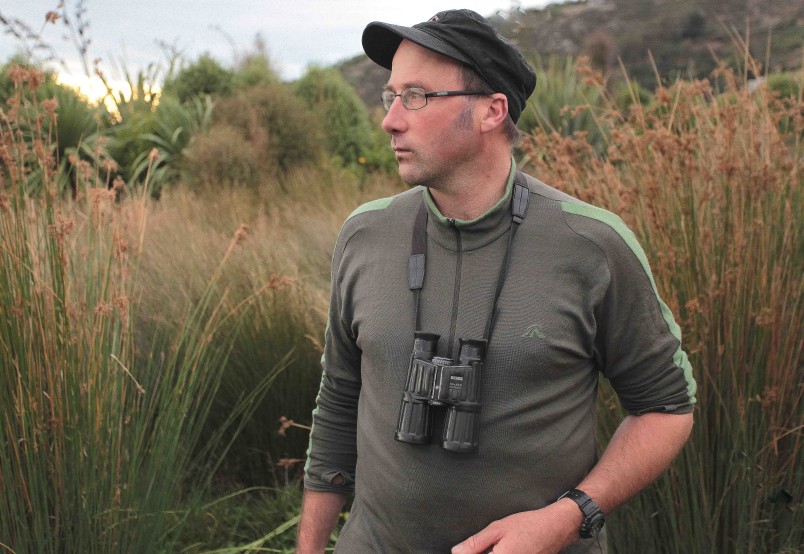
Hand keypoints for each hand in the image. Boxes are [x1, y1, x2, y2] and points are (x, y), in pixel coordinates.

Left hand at [451, 499, 581, 553]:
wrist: (555, 528)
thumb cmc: (529, 526)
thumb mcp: (497, 529)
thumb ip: (476, 543)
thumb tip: (457, 551)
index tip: (468, 551)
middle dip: (483, 553)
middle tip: (490, 545)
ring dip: (492, 553)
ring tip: (499, 546)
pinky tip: (505, 549)